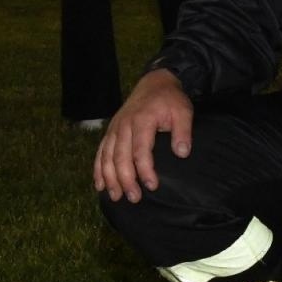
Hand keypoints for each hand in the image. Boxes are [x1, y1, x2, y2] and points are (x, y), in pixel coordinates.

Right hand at [93, 68, 194, 202]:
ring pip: (107, 156)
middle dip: (126, 179)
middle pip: (120, 156)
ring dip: (110, 178)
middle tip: (134, 198)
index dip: (145, 170)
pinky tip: (100, 185)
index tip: (152, 186)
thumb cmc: (170, 100)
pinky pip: (100, 152)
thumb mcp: (183, 111)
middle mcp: (124, 125)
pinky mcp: (111, 131)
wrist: (154, 83)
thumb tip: (182, 153)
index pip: (140, 150)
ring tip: (116, 197)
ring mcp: (115, 128)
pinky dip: (98, 169)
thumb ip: (183, 131)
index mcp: (142, 120)